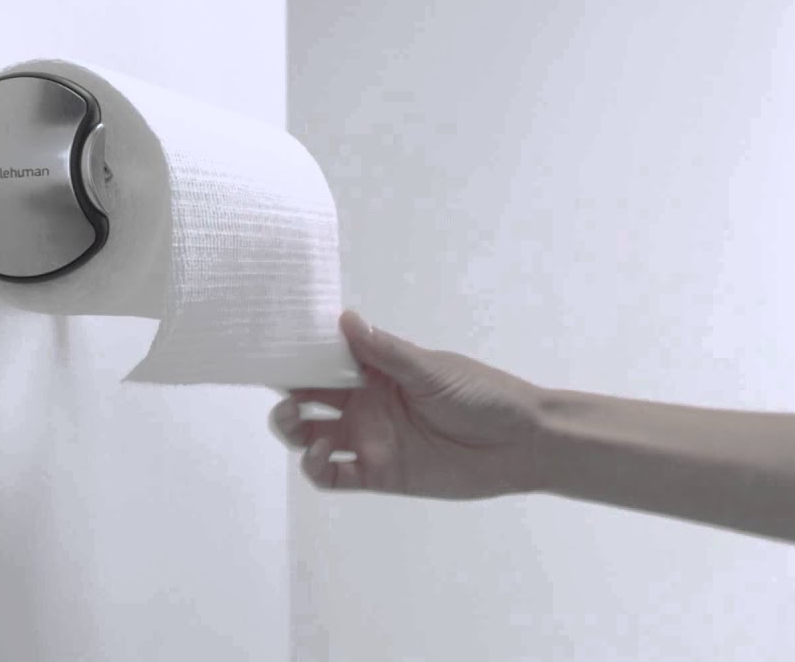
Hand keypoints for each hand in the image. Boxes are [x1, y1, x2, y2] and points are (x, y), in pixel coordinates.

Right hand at [269, 310, 547, 499]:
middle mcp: (366, 403)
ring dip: (293, 430)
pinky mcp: (379, 474)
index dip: (297, 357)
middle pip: (308, 400)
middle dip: (287, 396)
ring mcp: (369, 440)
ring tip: (296, 422)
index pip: (325, 361)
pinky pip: (334, 476)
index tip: (273, 352)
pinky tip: (320, 456)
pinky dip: (315, 469)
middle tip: (287, 398)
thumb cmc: (483, 395)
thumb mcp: (432, 369)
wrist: (521, 444)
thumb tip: (345, 319)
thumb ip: (386, 352)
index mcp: (376, 370)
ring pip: (312, 438)